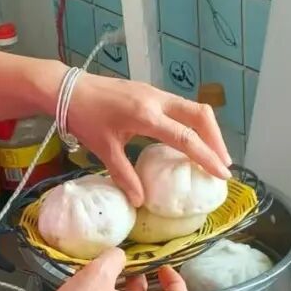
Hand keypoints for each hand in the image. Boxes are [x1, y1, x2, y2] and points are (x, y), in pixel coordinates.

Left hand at [64, 72, 231, 205]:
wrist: (67, 88)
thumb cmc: (84, 118)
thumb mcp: (103, 149)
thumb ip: (124, 175)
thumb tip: (140, 202)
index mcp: (146, 116)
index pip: (186, 137)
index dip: (207, 156)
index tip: (223, 174)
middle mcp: (156, 100)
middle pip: (200, 115)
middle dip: (217, 139)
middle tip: (223, 164)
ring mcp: (154, 93)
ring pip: (192, 108)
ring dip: (206, 130)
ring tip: (211, 154)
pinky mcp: (149, 91)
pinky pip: (180, 106)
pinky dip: (192, 123)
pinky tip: (189, 139)